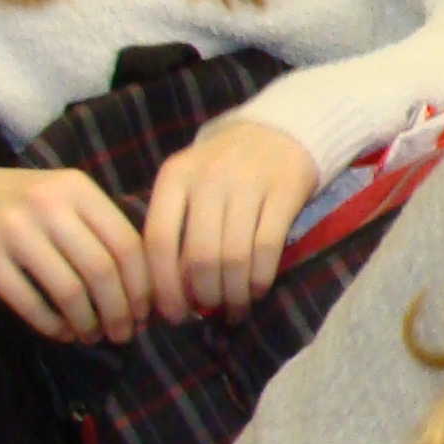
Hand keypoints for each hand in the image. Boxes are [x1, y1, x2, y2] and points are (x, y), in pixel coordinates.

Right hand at [0, 161, 150, 342]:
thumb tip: (142, 281)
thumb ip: (96, 224)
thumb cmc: (11, 201)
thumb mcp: (58, 195)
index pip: (127, 243)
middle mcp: (48, 204)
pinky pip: (29, 301)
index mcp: (76, 187)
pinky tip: (61, 333)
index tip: (147, 311)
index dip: (142, 284)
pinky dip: (51, 324)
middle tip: (124, 334)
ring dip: (87, 322)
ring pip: (69, 290)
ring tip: (93, 336)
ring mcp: (13, 229)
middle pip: (102, 270)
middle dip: (120, 310)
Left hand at [143, 121, 319, 321]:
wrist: (281, 130)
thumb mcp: (189, 184)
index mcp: (175, 177)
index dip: (163, 286)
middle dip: (203, 295)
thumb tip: (172, 293)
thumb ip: (175, 227)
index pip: (158, 240)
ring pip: (233, 257)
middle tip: (208, 312)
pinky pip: (267, 248)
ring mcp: (249, 183)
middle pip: (198, 255)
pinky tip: (256, 290)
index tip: (173, 313)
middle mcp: (209, 178)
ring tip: (233, 308)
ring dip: (232, 294)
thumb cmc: (225, 166)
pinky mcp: (285, 191)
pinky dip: (259, 279)